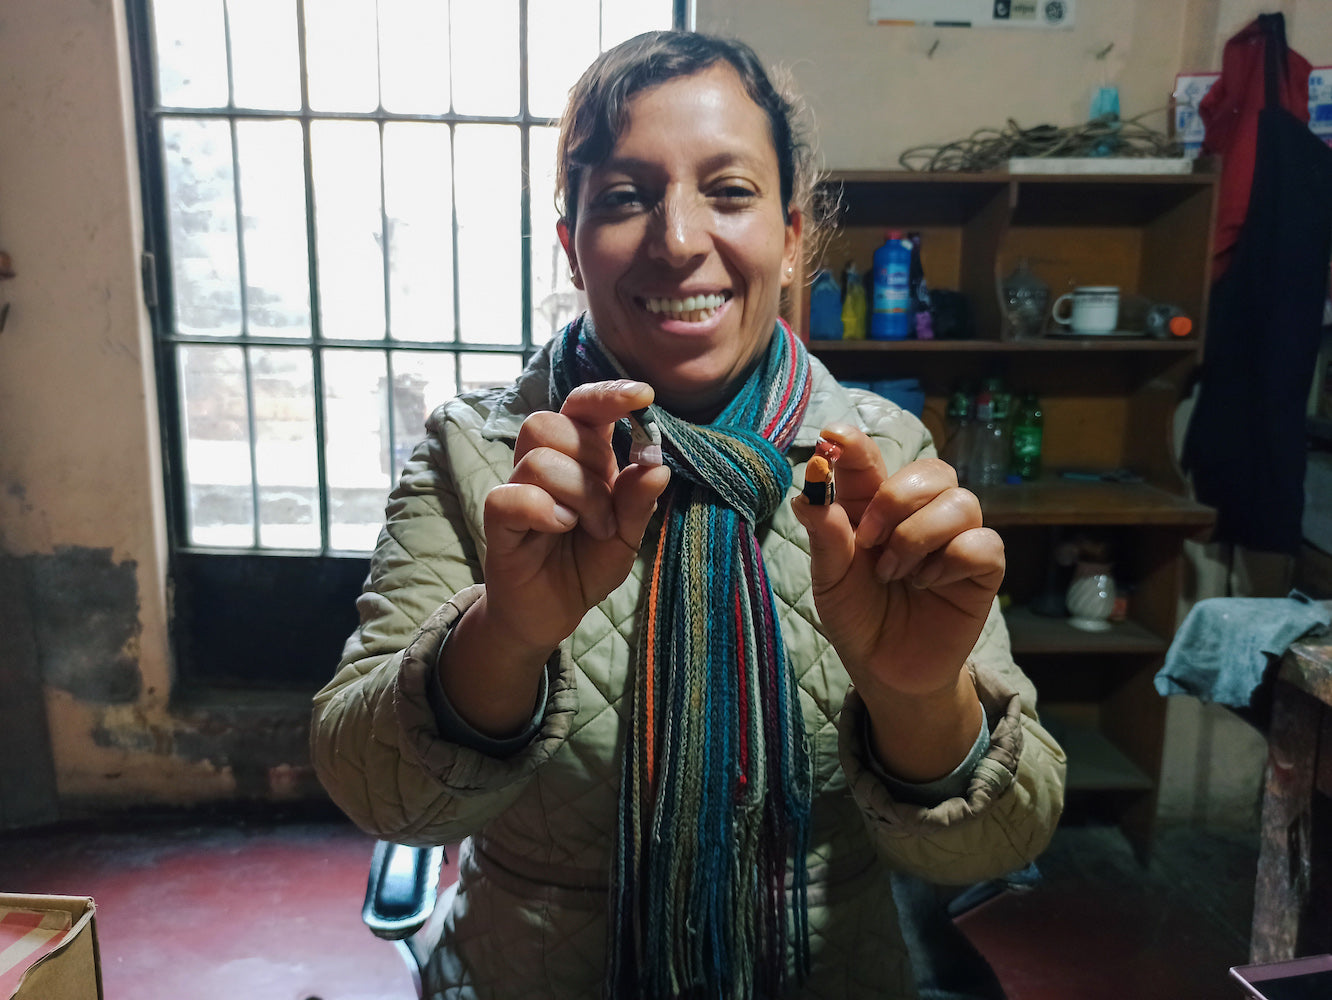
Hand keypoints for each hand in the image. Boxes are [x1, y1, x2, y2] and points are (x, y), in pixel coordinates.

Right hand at [481, 380, 671, 656]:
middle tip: (608, 511)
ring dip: (579, 495)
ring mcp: (516, 490)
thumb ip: (638, 502)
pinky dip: (544, 510)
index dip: (607, 393)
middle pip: (551, 424)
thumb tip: (657, 465)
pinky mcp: (498, 522)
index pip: (581, 405)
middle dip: (591, 462)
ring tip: (591, 528)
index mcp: (579, 457)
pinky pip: (510, 495)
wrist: (551, 613)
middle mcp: (543, 464)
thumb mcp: (625, 536)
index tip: (644, 396)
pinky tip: (560, 528)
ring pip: (538, 459)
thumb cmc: (585, 564)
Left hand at [791, 425, 1000, 778]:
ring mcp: (954, 539)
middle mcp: (918, 513)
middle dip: (896, 500)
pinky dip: (952, 561)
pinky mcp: (981, 570)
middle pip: (932, 470)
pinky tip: (929, 584)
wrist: (885, 670)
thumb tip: (807, 494)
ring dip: (920, 537)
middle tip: (869, 542)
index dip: (856, 444)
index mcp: (873, 507)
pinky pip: (983, 543)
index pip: (871, 460)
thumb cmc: (857, 617)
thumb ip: (826, 538)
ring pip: (961, 503)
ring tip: (895, 574)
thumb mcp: (830, 580)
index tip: (834, 436)